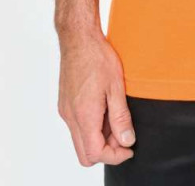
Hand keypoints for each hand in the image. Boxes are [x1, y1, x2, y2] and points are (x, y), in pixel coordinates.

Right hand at [57, 31, 135, 166]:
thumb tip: (127, 140)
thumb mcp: (116, 87)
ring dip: (99, 138)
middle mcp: (70, 117)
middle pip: (85, 154)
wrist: (79, 38)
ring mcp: (66, 110)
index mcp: (84, 115)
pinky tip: (105, 108)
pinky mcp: (65, 103)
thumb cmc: (97, 57)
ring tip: (116, 117)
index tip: (129, 148)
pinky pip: (77, 126)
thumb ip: (121, 117)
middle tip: (123, 135)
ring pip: (80, 141)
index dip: (114, 156)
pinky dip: (91, 126)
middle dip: (106, 151)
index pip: (95, 153)